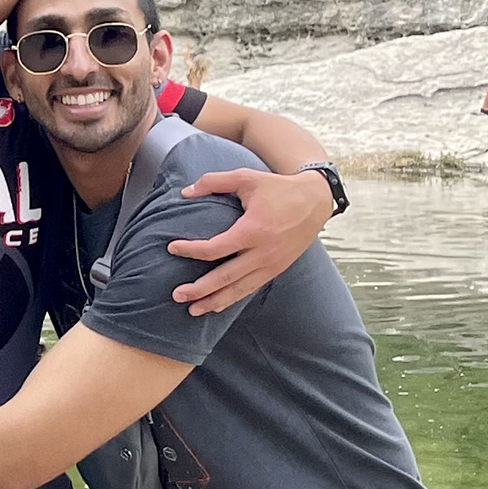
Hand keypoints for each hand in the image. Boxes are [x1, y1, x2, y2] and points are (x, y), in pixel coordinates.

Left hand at [167, 169, 333, 314]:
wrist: (315, 200)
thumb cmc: (277, 188)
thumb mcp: (246, 178)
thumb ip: (214, 182)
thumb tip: (185, 192)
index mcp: (252, 230)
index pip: (214, 248)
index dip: (190, 250)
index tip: (172, 248)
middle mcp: (262, 253)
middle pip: (224, 277)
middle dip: (199, 289)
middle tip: (176, 295)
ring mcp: (271, 264)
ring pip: (238, 289)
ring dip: (214, 301)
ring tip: (192, 310)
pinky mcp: (276, 270)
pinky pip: (250, 289)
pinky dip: (232, 299)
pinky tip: (216, 306)